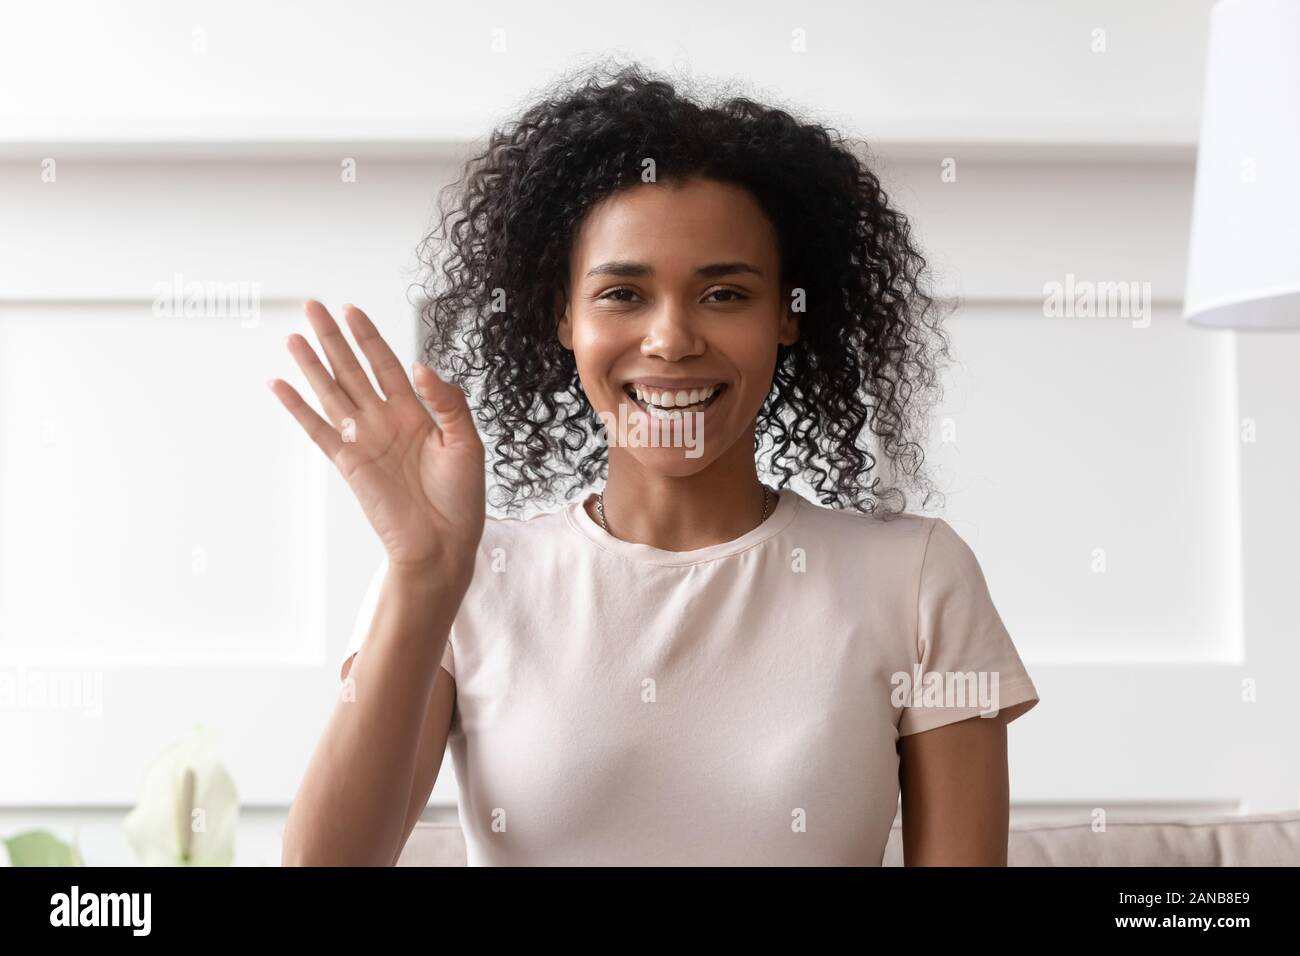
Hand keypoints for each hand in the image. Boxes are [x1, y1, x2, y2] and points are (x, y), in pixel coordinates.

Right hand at [267, 300, 484, 575]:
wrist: (443, 543)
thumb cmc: (461, 498)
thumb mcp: (467, 442)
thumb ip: (448, 402)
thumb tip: (419, 367)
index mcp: (416, 414)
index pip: (386, 365)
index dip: (369, 337)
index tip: (352, 310)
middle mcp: (385, 422)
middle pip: (353, 370)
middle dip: (333, 338)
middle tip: (313, 307)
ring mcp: (364, 441)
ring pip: (332, 392)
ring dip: (312, 365)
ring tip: (294, 336)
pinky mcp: (348, 463)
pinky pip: (317, 429)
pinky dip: (297, 407)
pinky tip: (280, 384)